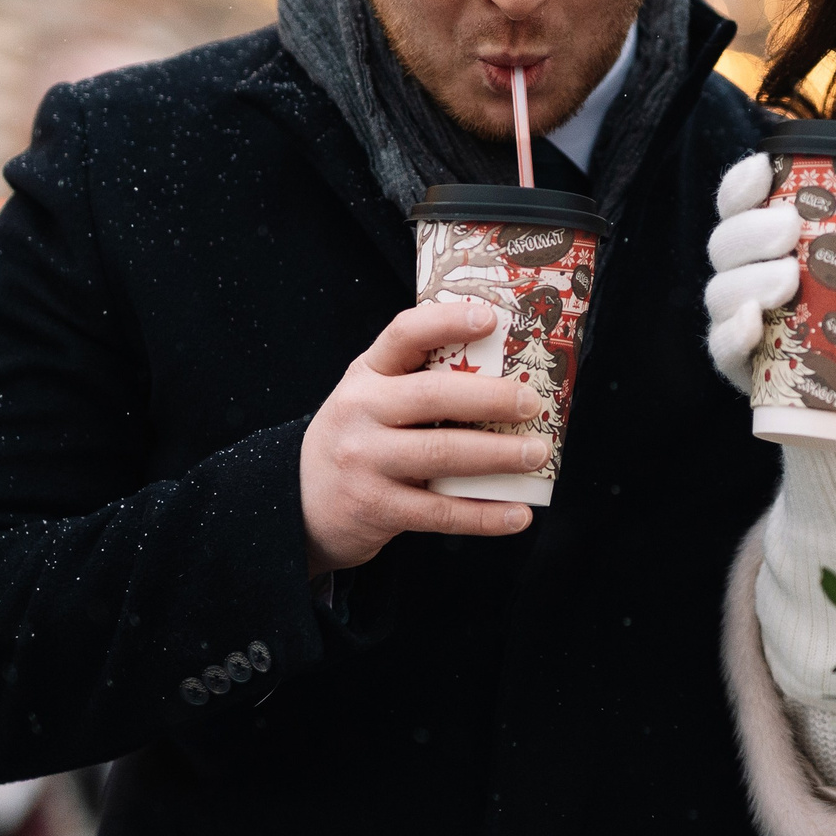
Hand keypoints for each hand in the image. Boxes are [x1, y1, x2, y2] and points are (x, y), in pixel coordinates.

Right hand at [298, 300, 548, 572]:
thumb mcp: (372, 398)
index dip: (448, 322)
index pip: (404, 334)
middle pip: (433, 396)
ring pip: (442, 454)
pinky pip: (440, 513)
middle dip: (492, 398)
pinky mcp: (376, 508)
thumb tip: (508, 376)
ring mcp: (365, 462)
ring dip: (498, 455)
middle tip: (532, 403)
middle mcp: (361, 412)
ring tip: (536, 454)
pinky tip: (518, 514)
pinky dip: (485, 515)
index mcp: (366, 374)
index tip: (492, 319)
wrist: (299, 504)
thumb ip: (419, 382)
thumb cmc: (359, 439)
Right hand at [705, 154, 800, 390]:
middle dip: (752, 229)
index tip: (765, 167)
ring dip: (749, 280)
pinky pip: (721, 345)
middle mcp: (742, 272)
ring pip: (721, 290)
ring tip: (789, 277)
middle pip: (726, 240)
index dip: (743, 181)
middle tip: (790, 228)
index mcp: (766, 238)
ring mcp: (735, 317)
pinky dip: (733, 333)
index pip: (739, 200)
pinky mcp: (737, 362)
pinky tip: (754, 324)